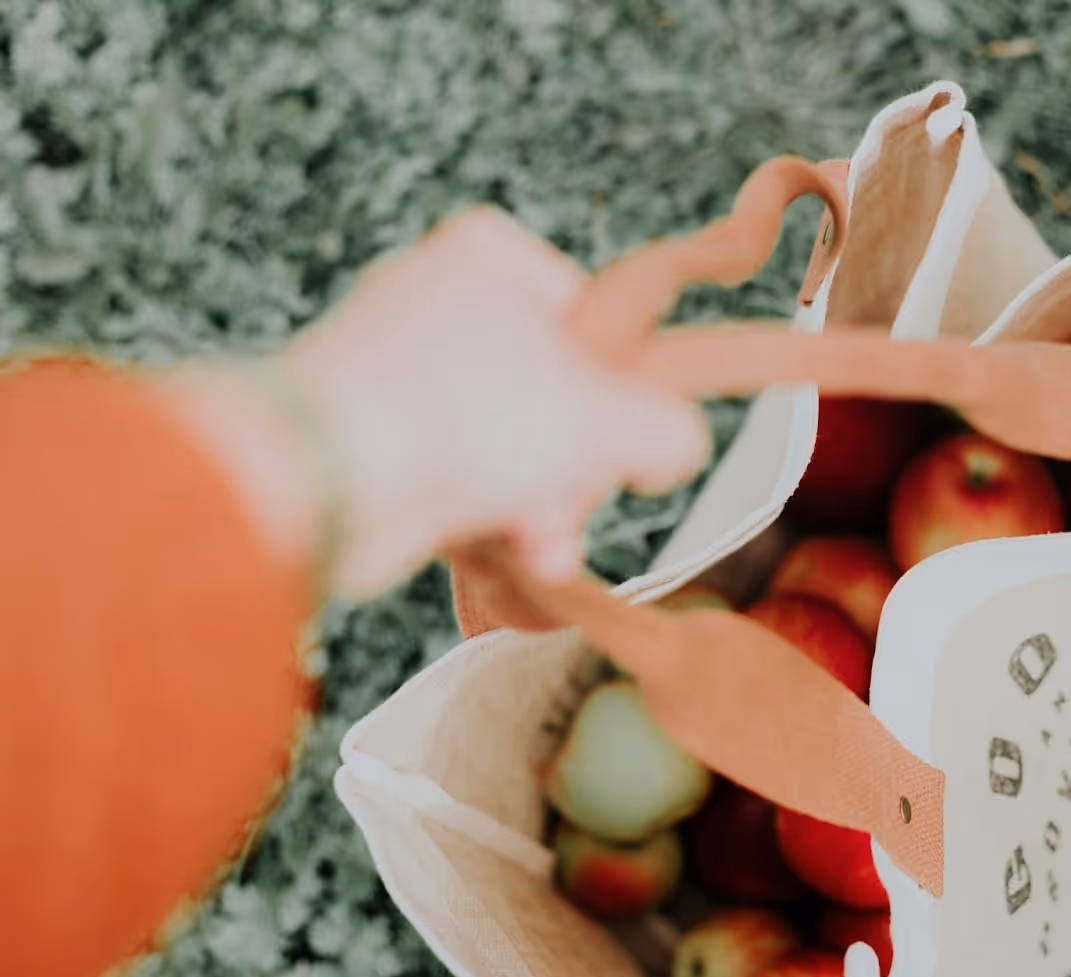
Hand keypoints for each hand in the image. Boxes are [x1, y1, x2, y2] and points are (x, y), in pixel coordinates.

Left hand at [169, 207, 710, 600]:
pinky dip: (485, 516)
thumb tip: (677, 446)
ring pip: (507, 446)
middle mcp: (438, 303)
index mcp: (488, 258)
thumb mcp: (606, 417)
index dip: (621, 386)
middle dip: (576, 468)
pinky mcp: (373, 440)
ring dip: (538, 505)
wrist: (323, 478)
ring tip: (540, 541)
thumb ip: (667, 427)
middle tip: (579, 497)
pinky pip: (456, 478)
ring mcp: (400, 373)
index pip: (592, 316)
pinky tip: (506, 552)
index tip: (629, 431)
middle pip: (553, 394)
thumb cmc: (461, 414)